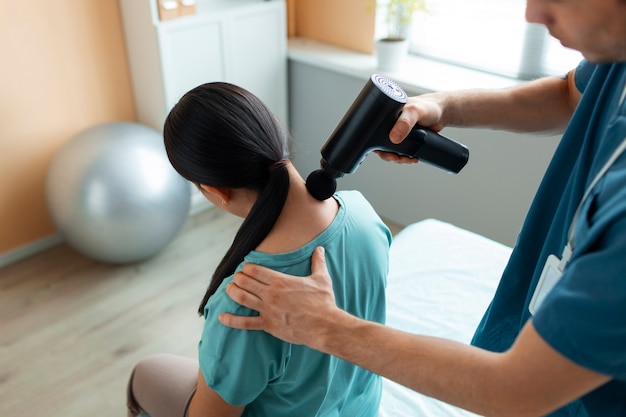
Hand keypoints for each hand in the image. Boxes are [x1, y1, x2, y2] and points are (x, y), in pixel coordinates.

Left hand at [219, 247, 337, 347]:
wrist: (324, 326)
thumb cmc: (323, 302)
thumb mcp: (321, 279)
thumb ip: (318, 262)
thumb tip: (320, 249)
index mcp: (280, 281)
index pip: (255, 270)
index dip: (247, 268)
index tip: (245, 268)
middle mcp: (271, 294)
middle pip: (245, 282)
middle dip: (237, 278)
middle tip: (236, 278)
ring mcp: (267, 310)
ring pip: (241, 298)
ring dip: (232, 292)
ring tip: (229, 289)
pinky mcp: (267, 325)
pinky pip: (245, 323)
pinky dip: (231, 320)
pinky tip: (221, 317)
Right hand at [377, 94, 445, 163]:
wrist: (442, 112)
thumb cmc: (428, 106)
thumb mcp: (415, 111)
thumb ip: (405, 123)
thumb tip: (394, 138)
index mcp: (386, 116)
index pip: (374, 132)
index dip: (376, 145)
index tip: (386, 152)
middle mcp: (390, 124)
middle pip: (381, 144)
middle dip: (389, 155)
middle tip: (398, 158)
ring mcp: (398, 132)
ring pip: (391, 150)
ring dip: (398, 158)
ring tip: (408, 159)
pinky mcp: (406, 139)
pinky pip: (401, 151)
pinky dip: (405, 157)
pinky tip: (412, 158)